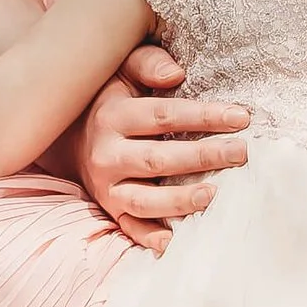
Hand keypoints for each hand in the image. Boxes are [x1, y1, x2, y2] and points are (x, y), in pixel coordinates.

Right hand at [74, 41, 249, 250]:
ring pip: (144, 199)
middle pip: (158, 159)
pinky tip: (177, 242)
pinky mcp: (109, 209)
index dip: (204, 116)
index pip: (165, 116)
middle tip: (241, 153)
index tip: (241, 117)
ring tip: (213, 196)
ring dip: (179, 201)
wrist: (65, 134)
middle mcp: (107, 155)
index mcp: (113, 116)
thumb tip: (175, 74)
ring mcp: (106, 187)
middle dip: (202, 157)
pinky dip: (152, 238)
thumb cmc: (109, 97)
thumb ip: (147, 63)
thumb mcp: (121, 71)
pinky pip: (130, 228)